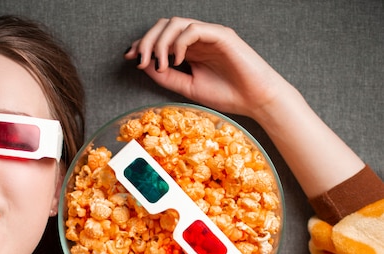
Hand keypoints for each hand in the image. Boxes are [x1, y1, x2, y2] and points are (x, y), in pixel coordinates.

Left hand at [124, 17, 287, 118]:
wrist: (255, 101)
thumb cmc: (226, 94)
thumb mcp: (187, 88)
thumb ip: (166, 77)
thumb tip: (144, 65)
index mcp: (189, 49)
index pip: (160, 37)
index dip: (141, 43)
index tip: (128, 57)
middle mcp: (197, 39)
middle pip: (163, 25)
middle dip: (146, 40)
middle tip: (138, 59)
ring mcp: (209, 34)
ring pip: (175, 23)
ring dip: (159, 42)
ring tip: (159, 63)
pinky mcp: (221, 35)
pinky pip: (193, 29)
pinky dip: (179, 43)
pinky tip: (177, 61)